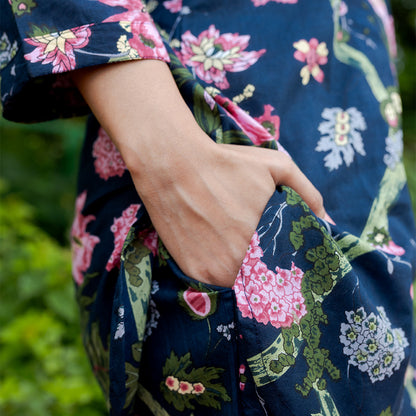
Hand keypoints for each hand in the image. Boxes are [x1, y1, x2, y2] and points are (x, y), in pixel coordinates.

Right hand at [73, 59, 325, 286]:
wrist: (173, 166)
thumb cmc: (227, 164)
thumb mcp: (277, 166)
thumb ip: (308, 194)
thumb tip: (329, 224)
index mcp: (271, 239)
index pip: (293, 267)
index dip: (291, 263)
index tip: (286, 257)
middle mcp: (247, 261)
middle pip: (267, 278)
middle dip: (269, 269)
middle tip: (260, 250)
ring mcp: (219, 271)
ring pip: (242, 284)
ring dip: (245, 274)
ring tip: (236, 248)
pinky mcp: (196, 273)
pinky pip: (216, 282)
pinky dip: (220, 272)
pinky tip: (216, 250)